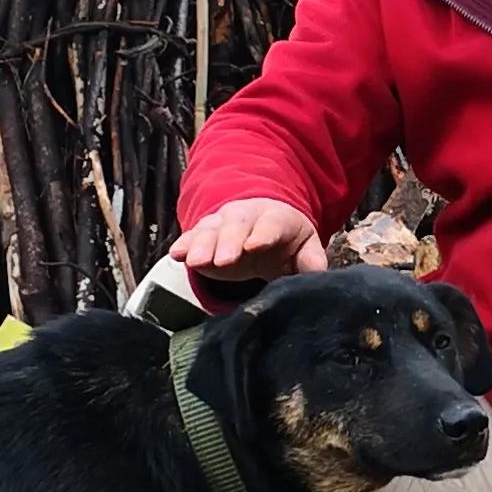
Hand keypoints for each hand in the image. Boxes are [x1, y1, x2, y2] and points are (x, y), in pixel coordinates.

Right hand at [169, 197, 327, 280]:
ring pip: (211, 230)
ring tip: (195, 262)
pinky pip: (192, 237)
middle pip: (236, 225)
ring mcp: (222, 224)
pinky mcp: (204, 236)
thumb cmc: (285, 240)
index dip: (263, 235)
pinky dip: (184, 245)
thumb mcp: (304, 247)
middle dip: (228, 242)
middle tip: (223, 260)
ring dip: (202, 245)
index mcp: (276, 218)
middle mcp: (246, 216)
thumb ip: (311, 260)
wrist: (261, 225)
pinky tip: (176, 255)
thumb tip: (316, 275)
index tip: (255, 247)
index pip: (270, 224)